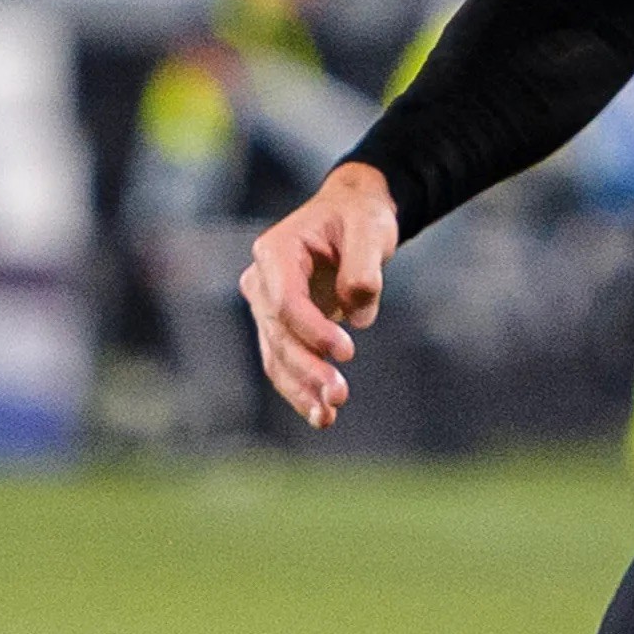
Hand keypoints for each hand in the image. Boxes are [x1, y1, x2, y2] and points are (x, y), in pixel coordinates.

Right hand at [240, 162, 398, 428]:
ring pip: (277, 356)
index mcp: (276, 251)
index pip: (285, 301)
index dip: (312, 330)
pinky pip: (286, 363)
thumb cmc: (360, 218)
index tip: (348, 352)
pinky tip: (322, 416)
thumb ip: (364, 264)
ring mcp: (267, 306)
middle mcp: (262, 280)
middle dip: (307, 369)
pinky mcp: (281, 327)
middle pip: (279, 334)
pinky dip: (302, 390)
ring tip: (329, 416)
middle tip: (340, 395)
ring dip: (301, 389)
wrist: (352, 217)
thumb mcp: (370, 227)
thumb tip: (356, 311)